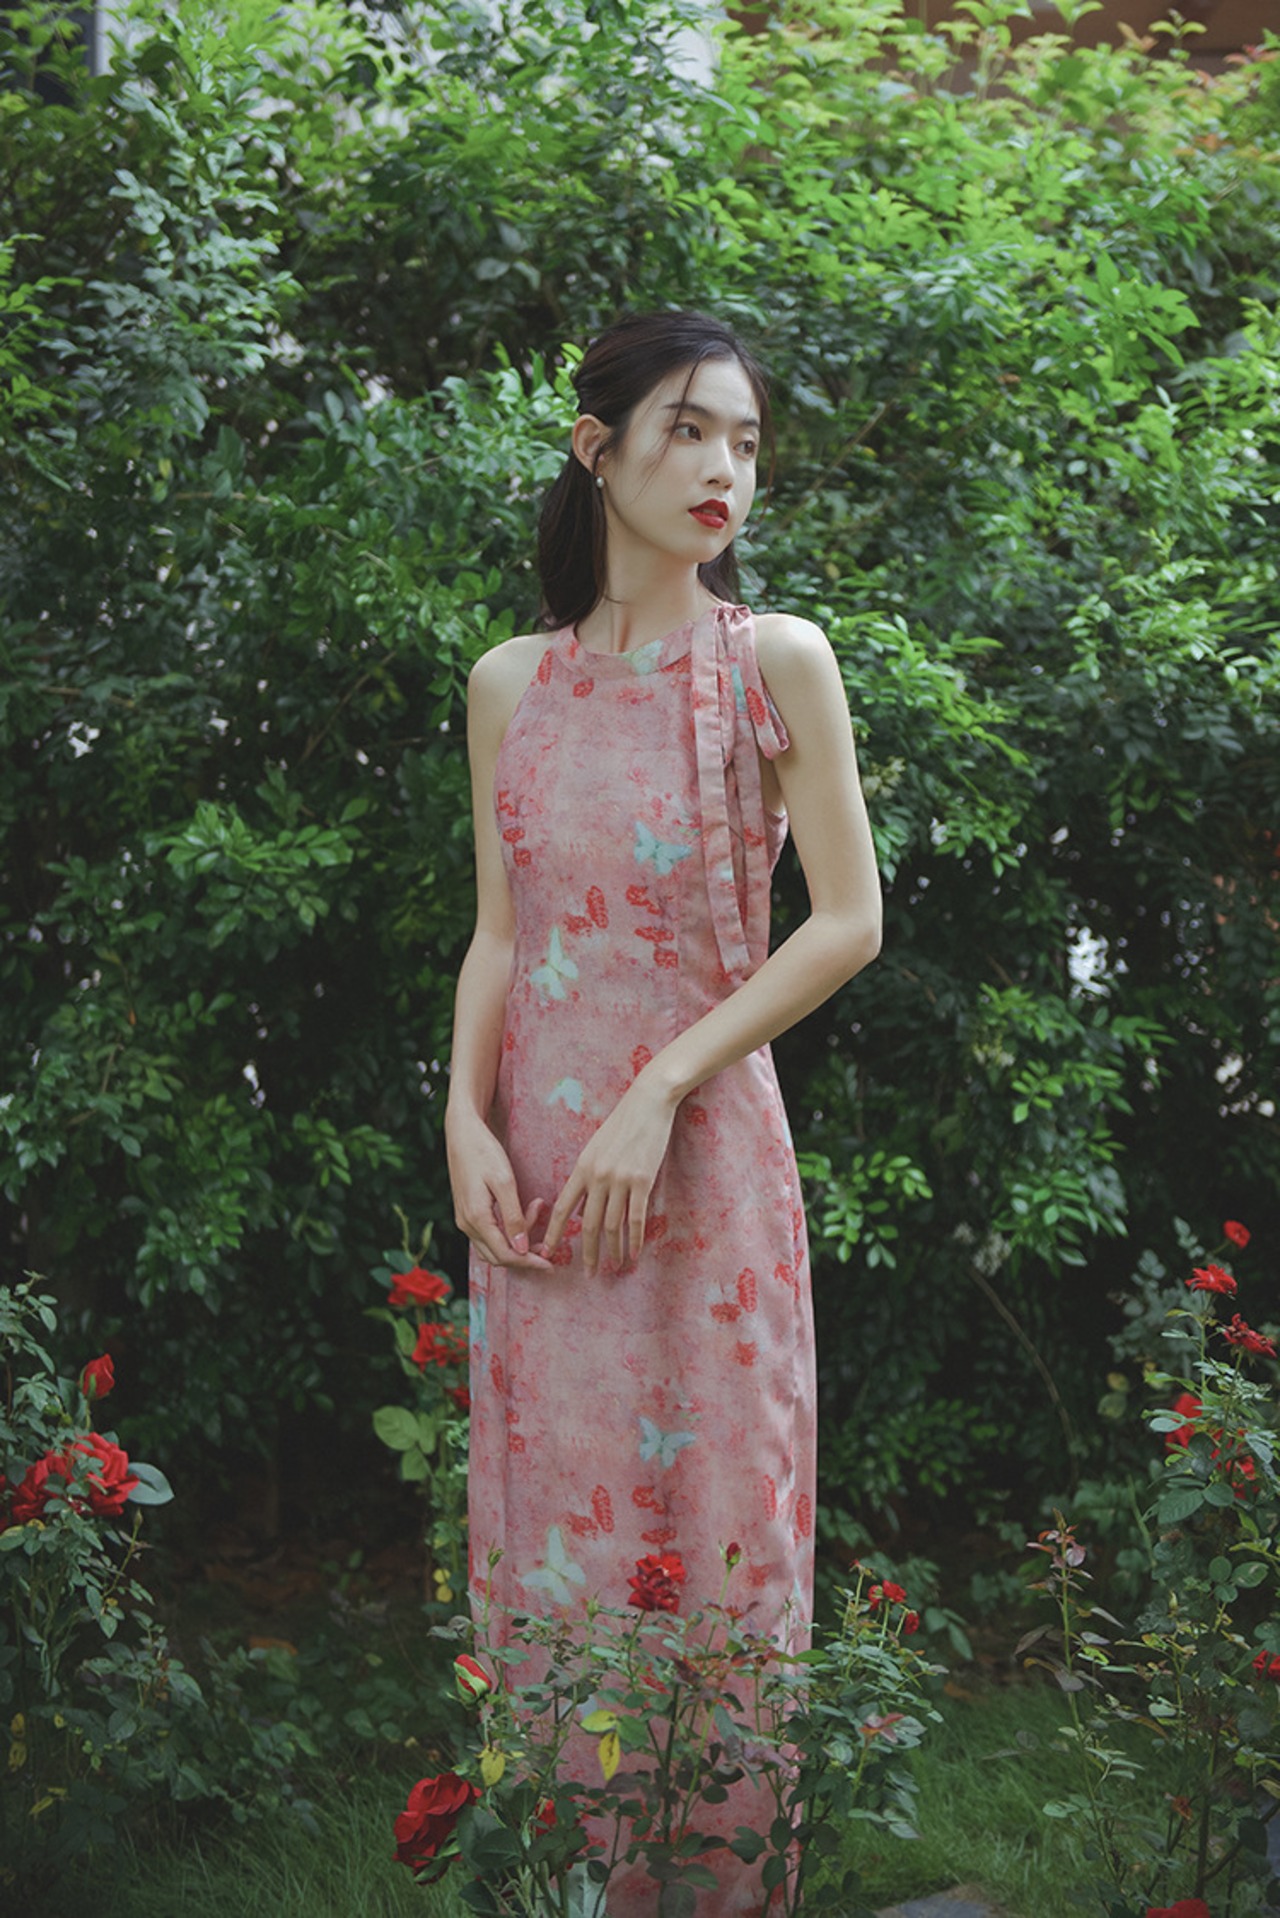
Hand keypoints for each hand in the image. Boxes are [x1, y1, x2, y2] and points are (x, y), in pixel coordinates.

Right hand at [446, 1109, 550, 1270]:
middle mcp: (467, 1224)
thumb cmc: (483, 1152)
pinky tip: (522, 1215)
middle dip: (525, 1256)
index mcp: (476, 1218)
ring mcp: (465, 1219)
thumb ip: (513, 1217)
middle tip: (549, 1247)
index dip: (529, 1263)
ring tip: (538, 1221)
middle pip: (498, 1256)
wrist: (461, 1132)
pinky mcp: (467, 1212)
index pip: (505, 1255)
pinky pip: (488, 1235)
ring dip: (516, 1244)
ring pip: (492, 1248)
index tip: (551, 1264)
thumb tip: (522, 1249)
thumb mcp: (504, 1181)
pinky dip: (507, 1234)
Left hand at [540, 1075, 678, 1272]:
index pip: (562, 1208)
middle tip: (588, 1274)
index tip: (547, 1252)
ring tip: (614, 1268)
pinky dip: (635, 1240)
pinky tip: (635, 1254)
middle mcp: (597, 1177)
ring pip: (612, 1226)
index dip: (554, 1233)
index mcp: (581, 1168)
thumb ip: (588, 1174)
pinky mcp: (642, 1181)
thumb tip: (583, 1201)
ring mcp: (620, 1180)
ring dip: (613, 1251)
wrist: (647, 1102)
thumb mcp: (596, 1147)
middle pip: (587, 1224)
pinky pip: (636, 1219)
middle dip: (587, 1253)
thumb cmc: (622, 1123)